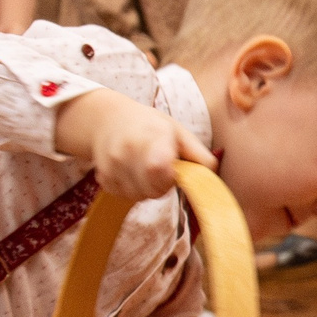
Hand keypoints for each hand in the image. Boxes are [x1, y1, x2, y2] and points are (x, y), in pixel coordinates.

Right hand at [84, 93, 213, 201]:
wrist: (108, 119)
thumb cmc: (148, 125)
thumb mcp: (176, 131)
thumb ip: (197, 152)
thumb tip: (213, 172)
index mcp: (152, 136)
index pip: (158, 169)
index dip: (169, 178)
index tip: (173, 171)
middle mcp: (129, 151)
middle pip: (153, 191)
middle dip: (162, 185)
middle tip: (162, 167)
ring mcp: (113, 165)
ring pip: (138, 197)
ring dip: (147, 188)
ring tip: (145, 167)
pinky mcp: (103, 177)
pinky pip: (124, 196)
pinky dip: (131, 189)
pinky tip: (131, 171)